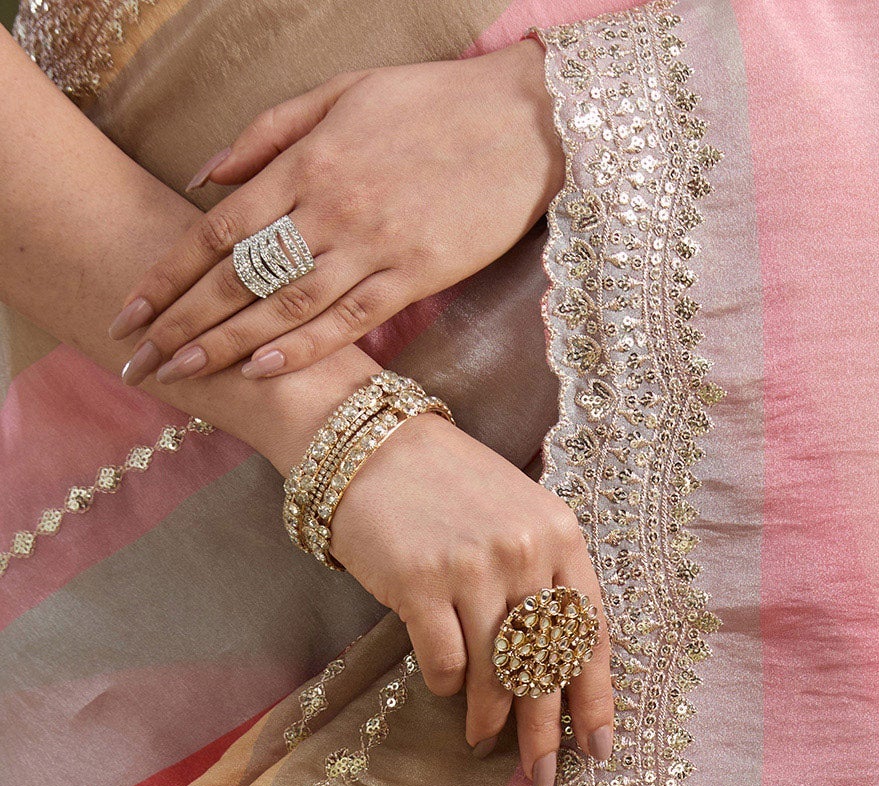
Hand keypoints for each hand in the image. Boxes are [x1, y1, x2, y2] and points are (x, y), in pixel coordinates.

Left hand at [109, 43, 564, 385]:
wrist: (523, 123)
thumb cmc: (430, 104)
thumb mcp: (342, 92)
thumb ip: (269, 132)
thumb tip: (204, 177)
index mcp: (307, 161)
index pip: (219, 228)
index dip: (170, 274)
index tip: (131, 309)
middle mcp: (331, 205)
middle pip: (241, 276)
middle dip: (184, 322)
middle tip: (140, 361)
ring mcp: (375, 244)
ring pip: (286, 305)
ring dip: (229, 345)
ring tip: (185, 376)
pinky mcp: (418, 275)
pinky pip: (350, 318)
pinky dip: (304, 347)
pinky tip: (264, 370)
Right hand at [328, 412, 612, 785]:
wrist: (373, 444)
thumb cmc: (451, 489)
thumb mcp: (520, 519)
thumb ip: (547, 580)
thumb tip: (558, 673)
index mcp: (562, 537)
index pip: (591, 634)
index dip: (596, 699)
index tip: (597, 747)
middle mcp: (526, 551)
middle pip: (547, 665)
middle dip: (545, 733)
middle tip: (544, 777)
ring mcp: (473, 567)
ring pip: (495, 672)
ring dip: (489, 718)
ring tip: (482, 740)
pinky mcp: (421, 581)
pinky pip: (444, 661)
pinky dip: (446, 686)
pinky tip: (444, 689)